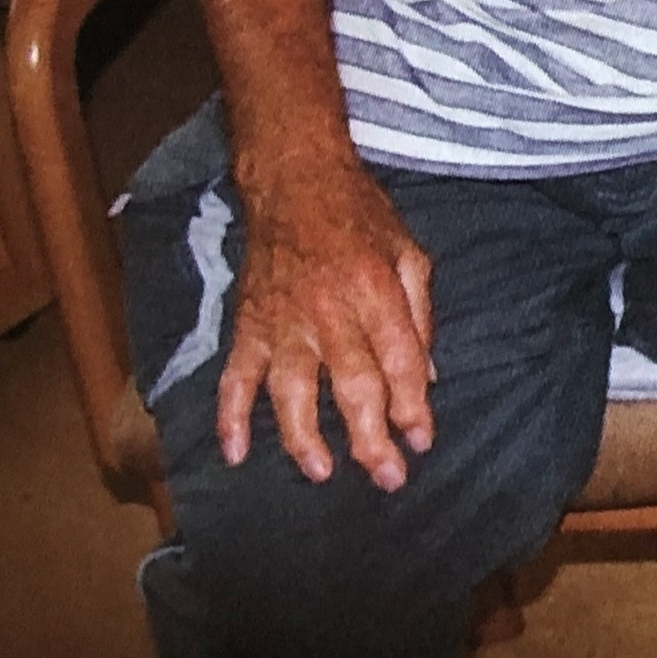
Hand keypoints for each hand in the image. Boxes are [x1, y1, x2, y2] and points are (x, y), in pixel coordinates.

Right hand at [215, 155, 435, 487]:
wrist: (294, 180)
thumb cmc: (359, 216)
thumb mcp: (409, 252)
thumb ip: (420, 315)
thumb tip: (427, 376)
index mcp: (375, 292)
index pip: (399, 362)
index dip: (412, 407)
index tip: (421, 441)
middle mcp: (328, 312)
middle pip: (351, 386)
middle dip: (370, 438)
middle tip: (386, 477)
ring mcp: (282, 322)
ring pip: (290, 390)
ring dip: (303, 435)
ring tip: (319, 471)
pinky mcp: (248, 325)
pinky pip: (235, 376)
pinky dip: (229, 415)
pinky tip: (234, 452)